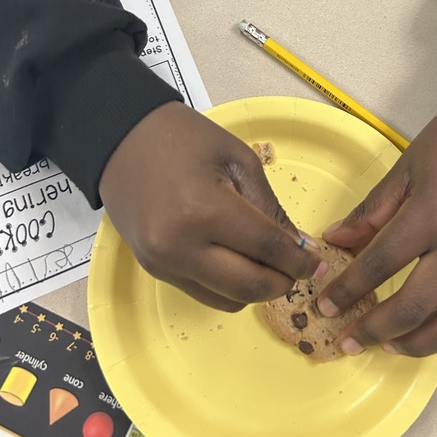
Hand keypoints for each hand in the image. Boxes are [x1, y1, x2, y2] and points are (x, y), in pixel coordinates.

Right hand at [99, 101, 322, 311]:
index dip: (299, 260)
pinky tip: (237, 260)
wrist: (119, 136)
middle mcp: (180, 246)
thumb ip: (269, 206)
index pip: (266, 249)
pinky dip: (228, 286)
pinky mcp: (153, 269)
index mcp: (204, 209)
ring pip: (227, 300)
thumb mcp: (236, 158)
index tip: (317, 263)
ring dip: (255, 288)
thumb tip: (296, 247)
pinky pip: (202, 293)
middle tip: (298, 268)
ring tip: (267, 262)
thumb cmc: (182, 136)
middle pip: (248, 286)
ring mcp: (163, 262)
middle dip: (282, 282)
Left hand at [317, 84, 436, 356]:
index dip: (347, 291)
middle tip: (351, 339)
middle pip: (415, 307)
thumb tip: (335, 240)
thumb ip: (372, 210)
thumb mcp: (406, 166)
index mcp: (431, 216)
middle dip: (376, 329)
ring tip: (392, 345)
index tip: (325, 306)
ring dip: (419, 344)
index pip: (379, 265)